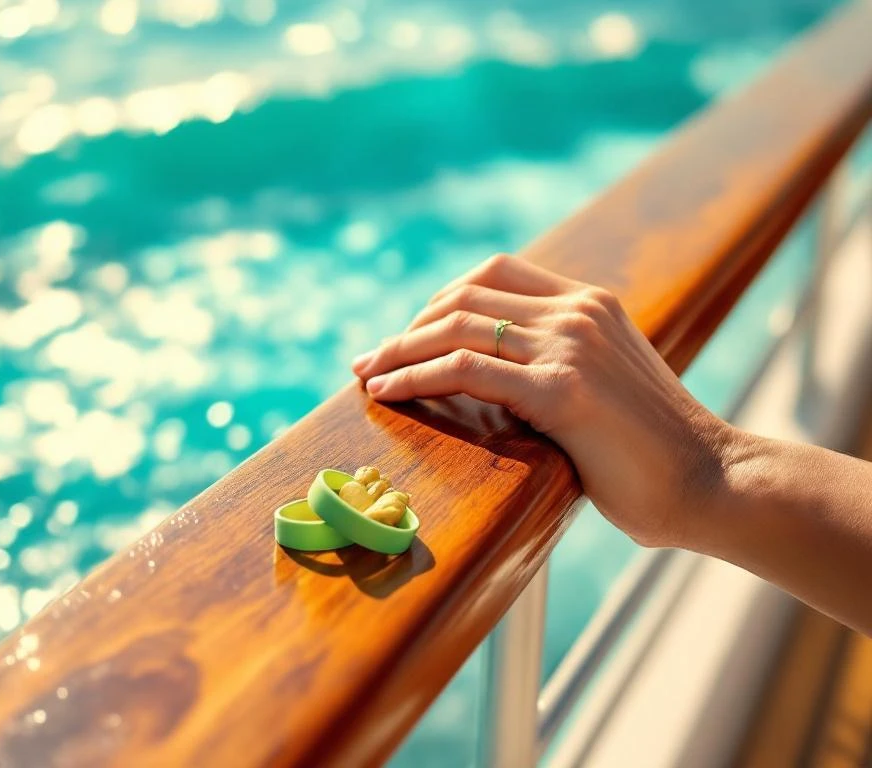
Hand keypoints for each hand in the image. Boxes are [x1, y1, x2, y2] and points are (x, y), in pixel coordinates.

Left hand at [351, 254, 736, 547]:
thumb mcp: (601, 388)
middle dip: (407, 328)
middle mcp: (578, 311)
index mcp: (590, 303)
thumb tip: (488, 381)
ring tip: (366, 376)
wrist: (712, 483)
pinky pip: (466, 369)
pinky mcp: (562, 389)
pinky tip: (386, 393)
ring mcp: (571, 345)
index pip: (493, 274)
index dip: (439, 300)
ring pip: (456, 327)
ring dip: (399, 351)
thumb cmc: (651, 453)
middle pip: (465, 296)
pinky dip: (416, 376)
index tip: (407, 337)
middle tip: (371, 360)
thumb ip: (553, 367)